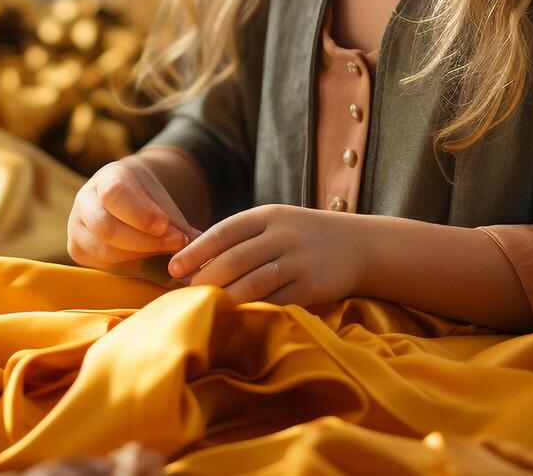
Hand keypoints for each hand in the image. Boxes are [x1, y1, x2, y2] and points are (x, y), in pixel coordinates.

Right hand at [67, 156, 199, 270]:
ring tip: (166, 253)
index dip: (141, 215)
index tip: (166, 226)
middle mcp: (84, 200)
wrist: (125, 202)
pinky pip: (101, 263)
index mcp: (106, 178)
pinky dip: (128, 265)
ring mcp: (76, 225)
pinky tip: (147, 261)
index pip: (116, 195)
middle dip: (145, 241)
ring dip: (140, 255)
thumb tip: (203, 246)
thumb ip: (179, 225)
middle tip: (176, 244)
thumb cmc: (148, 203)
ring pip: (104, 249)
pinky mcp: (76, 249)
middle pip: (107, 227)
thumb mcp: (163, 204)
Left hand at [166, 203, 364, 305]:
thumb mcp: (275, 223)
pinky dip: (252, 311)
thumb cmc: (304, 235)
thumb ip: (241, 237)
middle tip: (184, 296)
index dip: (194, 252)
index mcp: (267, 215)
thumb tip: (194, 260)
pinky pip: (274, 302)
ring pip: (251, 284)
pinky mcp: (311, 287)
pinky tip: (236, 317)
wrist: (359, 245)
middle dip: (204, 280)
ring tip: (204, 308)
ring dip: (224, 299)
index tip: (172, 270)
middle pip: (233, 260)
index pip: (222, 232)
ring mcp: (298, 261)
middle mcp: (282, 235)